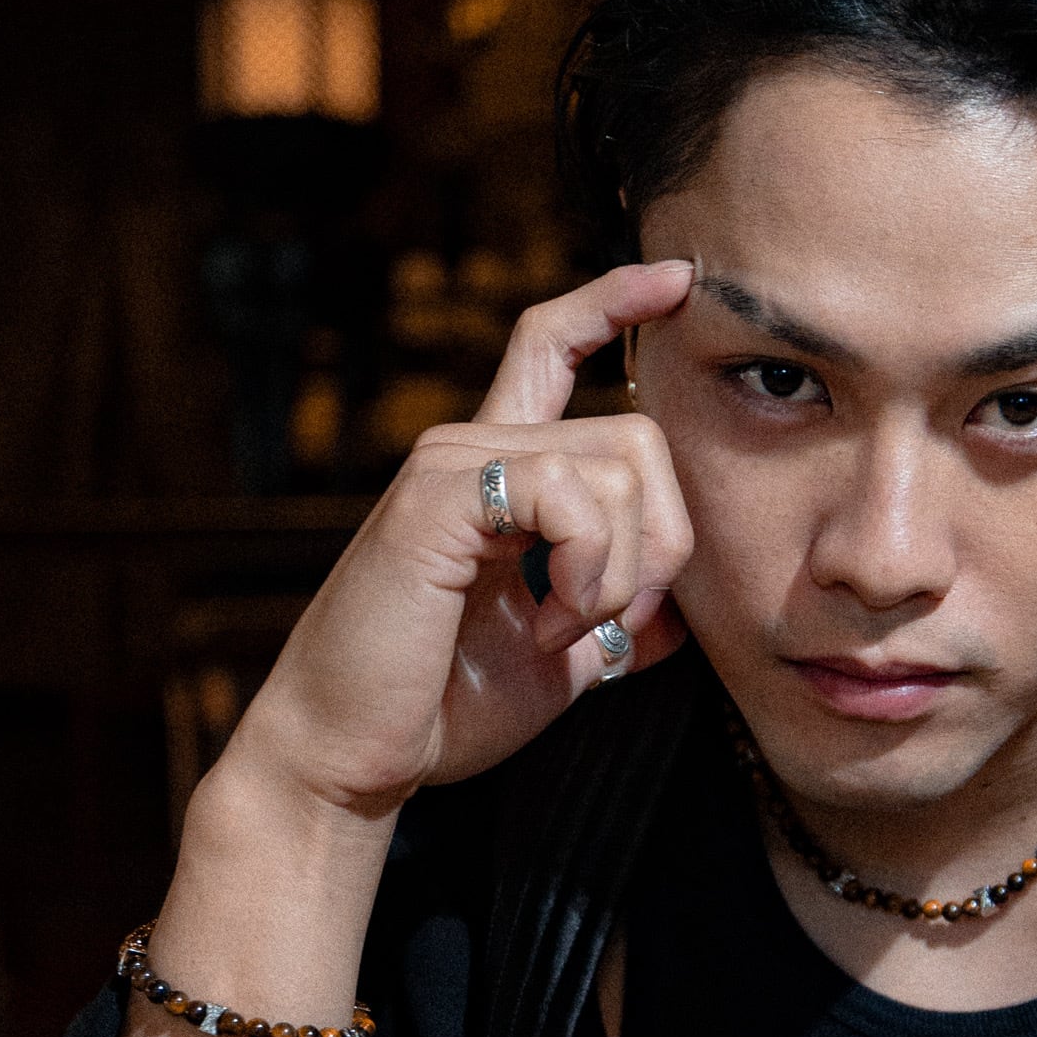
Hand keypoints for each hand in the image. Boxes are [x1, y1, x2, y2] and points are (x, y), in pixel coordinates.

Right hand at [219, 260, 697, 822]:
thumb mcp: (561, 663)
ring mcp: (450, 462)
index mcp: (498, 471)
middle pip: (639, 430)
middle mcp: (471, 445)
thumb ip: (618, 622)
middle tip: (611, 620)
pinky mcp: (437, 497)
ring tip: (558, 627)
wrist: (353, 755)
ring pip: (620, 463)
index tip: (678, 281)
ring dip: (619, 570)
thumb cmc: (439, 707)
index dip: (617, 303)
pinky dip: (587, 571)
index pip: (553, 345)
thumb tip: (682, 616)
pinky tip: (543, 622)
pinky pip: (570, 491)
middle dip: (663, 541)